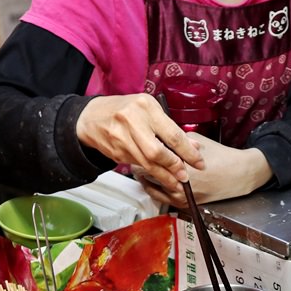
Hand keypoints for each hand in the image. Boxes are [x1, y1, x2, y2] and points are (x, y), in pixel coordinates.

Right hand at [76, 94, 204, 186]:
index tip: (199, 163)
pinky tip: (158, 175)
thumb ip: (170, 128)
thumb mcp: (149, 110)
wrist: (91, 117)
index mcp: (146, 107)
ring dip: (163, 176)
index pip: (172, 134)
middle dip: (174, 167)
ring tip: (175, 183)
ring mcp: (121, 138)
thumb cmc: (126, 110)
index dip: (188, 152)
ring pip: (146, 163)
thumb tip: (193, 146)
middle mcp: (132, 122)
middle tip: (185, 176)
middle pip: (157, 152)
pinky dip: (149, 171)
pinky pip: (137, 165)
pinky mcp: (115, 152)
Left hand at [133, 134, 272, 207]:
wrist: (238, 175)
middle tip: (131, 154)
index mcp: (179, 163)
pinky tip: (148, 181)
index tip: (133, 142)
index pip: (148, 157)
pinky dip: (152, 189)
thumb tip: (155, 133)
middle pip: (146, 172)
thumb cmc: (220, 156)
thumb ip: (173, 139)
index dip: (138, 149)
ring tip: (137, 167)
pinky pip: (159, 198)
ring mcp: (179, 195)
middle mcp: (177, 182)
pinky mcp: (182, 203)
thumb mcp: (196, 141)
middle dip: (138, 163)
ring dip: (143, 177)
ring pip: (150, 187)